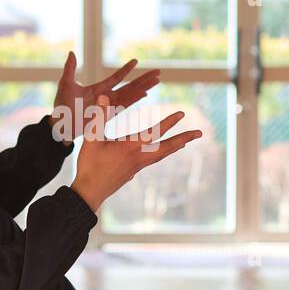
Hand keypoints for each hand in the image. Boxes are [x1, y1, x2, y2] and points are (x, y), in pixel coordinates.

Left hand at [50, 51, 159, 141]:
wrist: (60, 124)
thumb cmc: (61, 106)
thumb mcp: (65, 83)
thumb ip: (70, 69)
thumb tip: (72, 53)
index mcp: (99, 89)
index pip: (116, 78)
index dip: (126, 70)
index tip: (136, 61)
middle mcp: (107, 97)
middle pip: (130, 85)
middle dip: (144, 79)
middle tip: (158, 72)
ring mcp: (109, 106)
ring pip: (130, 94)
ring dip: (144, 87)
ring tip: (157, 80)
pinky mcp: (107, 114)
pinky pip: (123, 105)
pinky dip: (134, 99)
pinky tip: (144, 94)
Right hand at [71, 94, 201, 211]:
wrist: (89, 193)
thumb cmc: (89, 165)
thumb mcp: (91, 138)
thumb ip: (100, 117)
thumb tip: (105, 96)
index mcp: (130, 147)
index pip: (154, 131)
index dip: (168, 122)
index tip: (181, 114)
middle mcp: (139, 157)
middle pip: (167, 147)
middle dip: (183, 139)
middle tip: (199, 134)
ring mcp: (138, 166)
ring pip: (162, 155)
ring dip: (175, 146)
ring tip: (185, 142)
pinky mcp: (133, 172)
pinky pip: (153, 160)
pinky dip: (163, 154)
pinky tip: (161, 153)